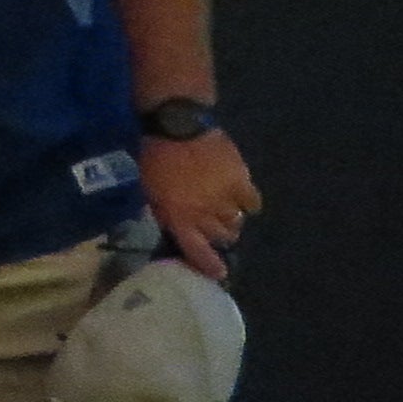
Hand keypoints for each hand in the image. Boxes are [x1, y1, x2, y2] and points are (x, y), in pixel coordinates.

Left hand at [140, 129, 259, 278]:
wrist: (178, 127)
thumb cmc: (155, 159)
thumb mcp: (151, 191)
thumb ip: (166, 213)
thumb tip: (175, 230)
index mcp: (179, 217)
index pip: (196, 249)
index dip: (208, 265)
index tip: (220, 274)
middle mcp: (204, 213)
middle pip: (221, 237)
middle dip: (218, 237)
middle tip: (215, 229)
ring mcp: (225, 198)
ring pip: (236, 221)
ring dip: (231, 219)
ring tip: (224, 210)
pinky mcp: (241, 181)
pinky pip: (252, 202)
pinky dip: (248, 202)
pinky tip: (242, 197)